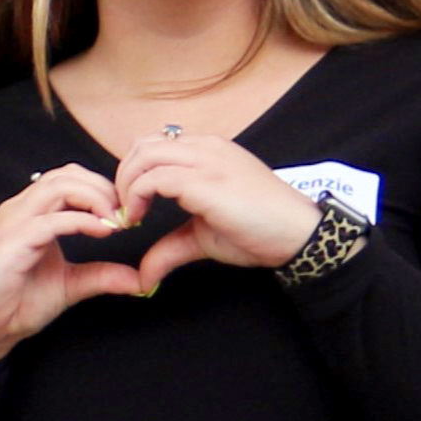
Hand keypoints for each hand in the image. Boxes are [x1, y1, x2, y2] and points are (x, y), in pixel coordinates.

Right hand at [0, 165, 149, 363]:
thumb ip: (100, 276)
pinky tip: (102, 232)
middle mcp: (21, 210)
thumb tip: (139, 279)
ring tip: (115, 220)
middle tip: (126, 215)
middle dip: (103, 188)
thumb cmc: (12, 305)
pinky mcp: (10, 244)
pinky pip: (50, 220)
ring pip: (58, 186)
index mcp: (32, 214)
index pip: (70, 178)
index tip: (125, 215)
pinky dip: (81, 221)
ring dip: (94, 198)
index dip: (102, 189)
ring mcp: (13, 224)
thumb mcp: (68, 286)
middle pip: (67, 174)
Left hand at [110, 133, 318, 288]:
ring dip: (126, 187)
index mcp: (207, 151)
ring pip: (144, 156)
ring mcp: (206, 161)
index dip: (133, 173)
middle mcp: (205, 148)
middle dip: (122, 178)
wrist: (298, 234)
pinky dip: (137, 198)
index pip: (154, 145)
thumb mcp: (204, 237)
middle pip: (142, 145)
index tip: (130, 208)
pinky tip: (138, 221)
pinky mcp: (206, 182)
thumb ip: (170, 247)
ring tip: (129, 217)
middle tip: (123, 212)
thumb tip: (143, 276)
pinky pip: (155, 178)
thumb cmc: (260, 231)